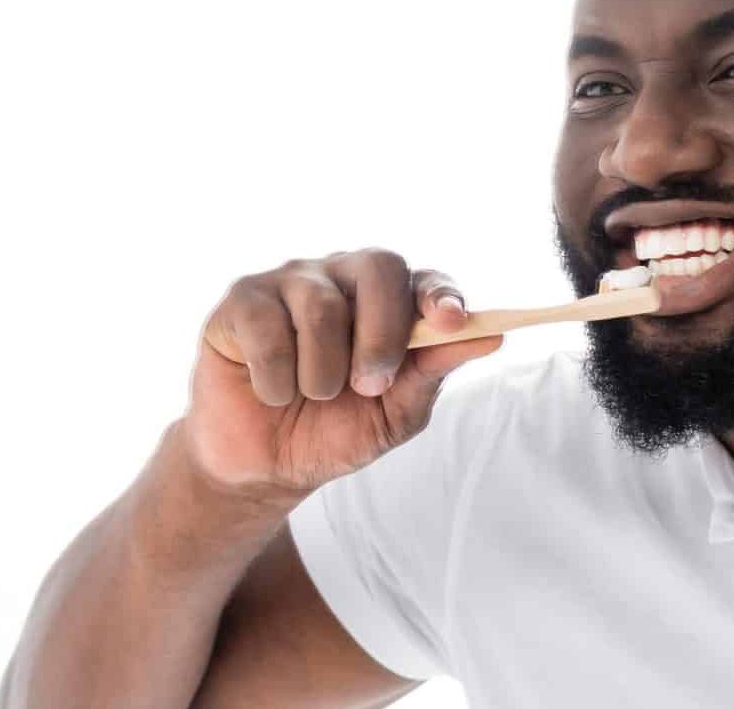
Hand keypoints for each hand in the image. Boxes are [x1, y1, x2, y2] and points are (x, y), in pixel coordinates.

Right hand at [185, 249, 501, 500]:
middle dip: (381, 334)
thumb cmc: (332, 432)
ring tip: (312, 396)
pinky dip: (276, 378)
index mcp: (387, 302)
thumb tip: (491, 336)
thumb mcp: (392, 416)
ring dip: (322, 374)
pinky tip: (271, 390)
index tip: (451, 321)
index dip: (440, 295)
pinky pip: (267, 328)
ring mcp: (290, 283)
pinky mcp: (242, 300)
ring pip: (321, 308)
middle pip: (378, 268)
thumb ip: (432, 373)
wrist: (263, 466)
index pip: (423, 279)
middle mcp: (342, 278)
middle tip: (370, 386)